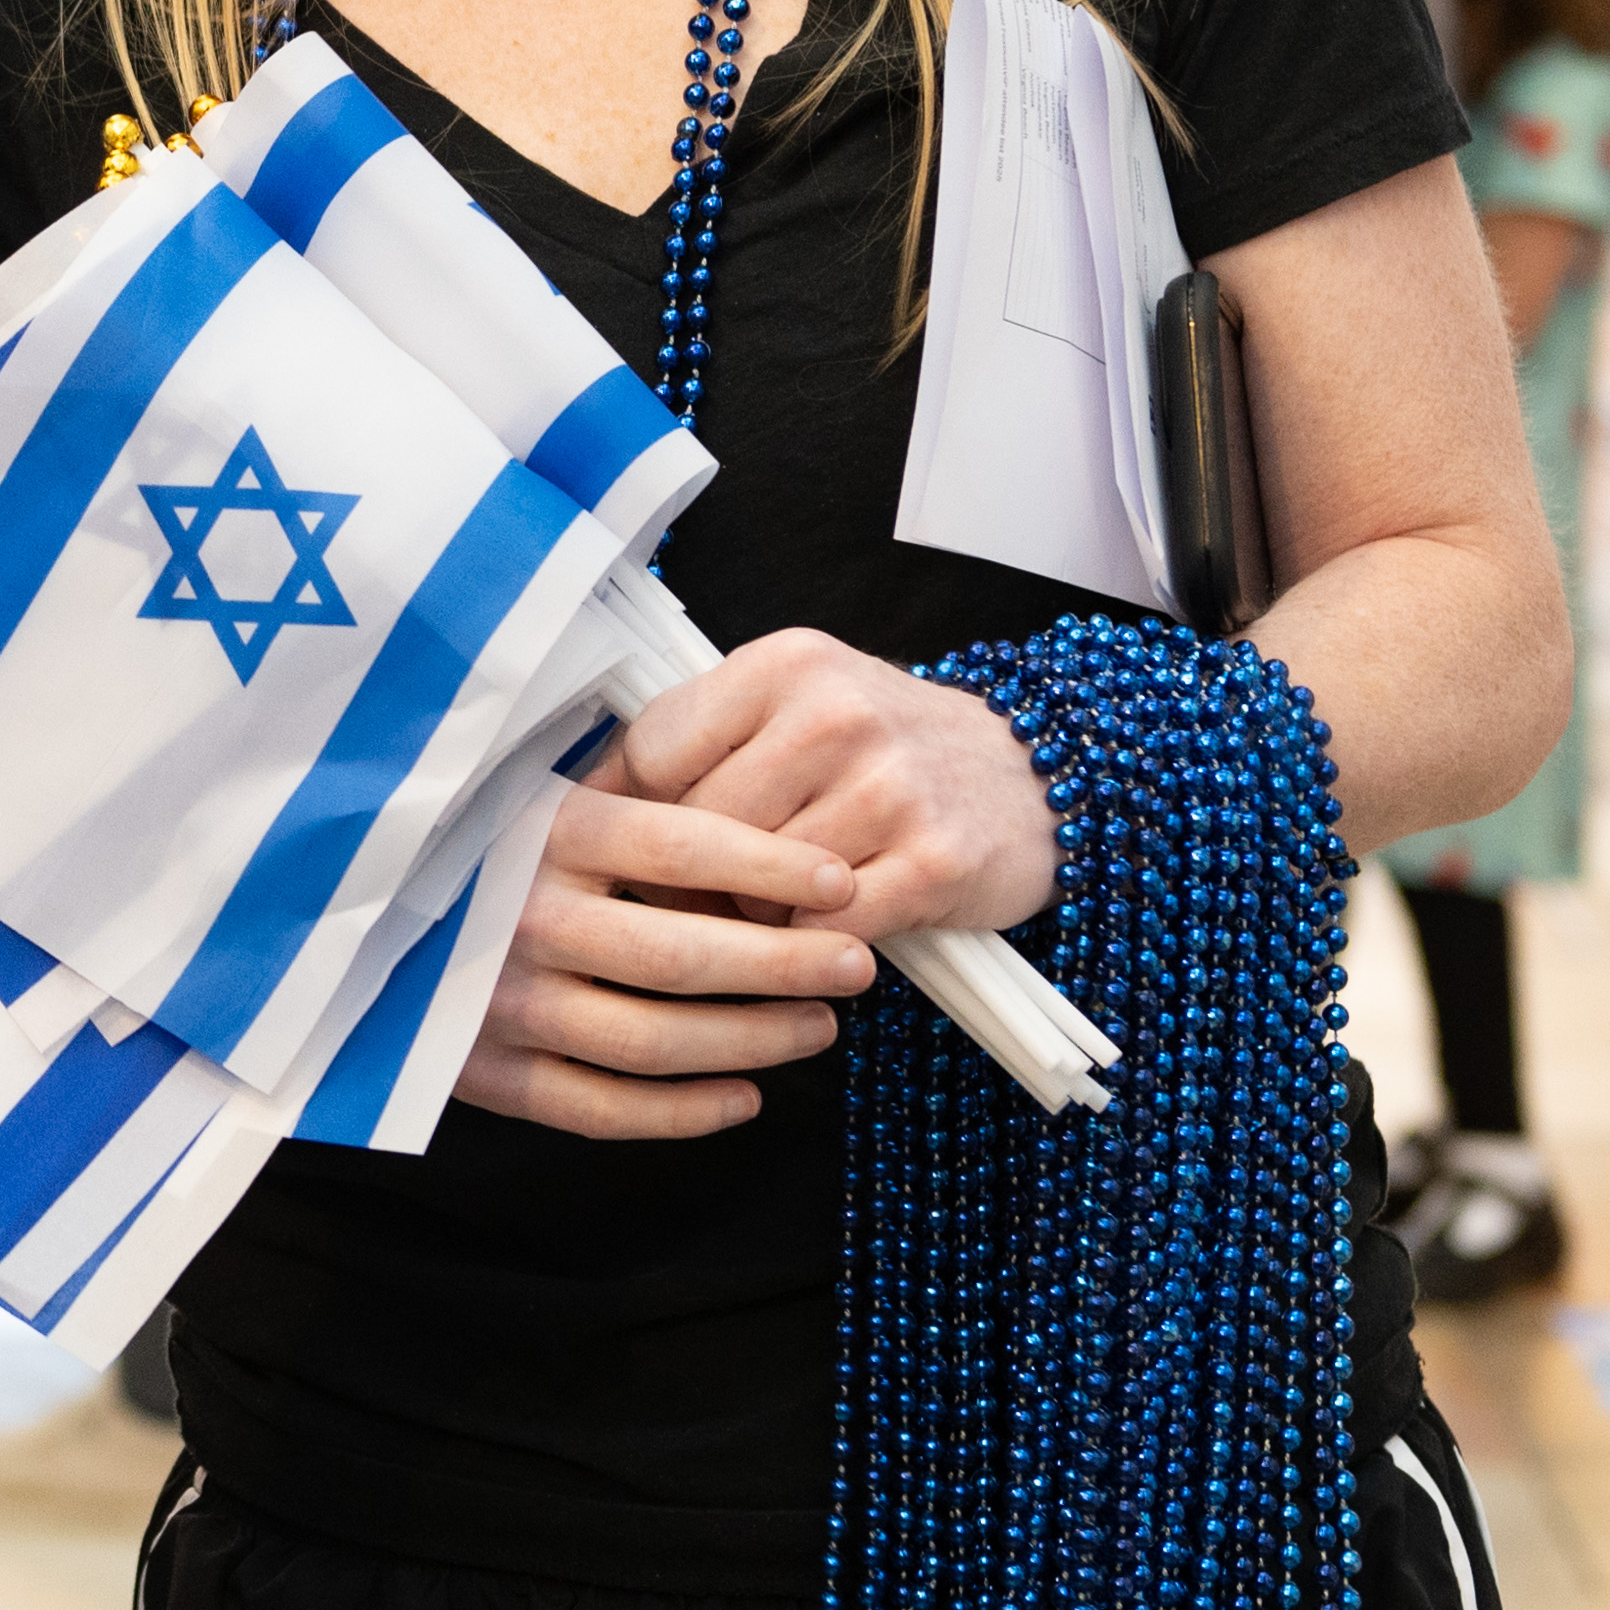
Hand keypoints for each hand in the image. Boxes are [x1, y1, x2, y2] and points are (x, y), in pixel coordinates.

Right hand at [449, 783, 873, 1140]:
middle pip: (681, 956)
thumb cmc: (471, 840)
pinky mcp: (487, 1073)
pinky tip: (745, 1099)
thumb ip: (626, 793)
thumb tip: (753, 781)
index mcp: (543, 833)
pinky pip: (600, 1110)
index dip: (773, 867)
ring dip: (751, 1042)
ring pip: (652, 1041)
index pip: (682, 847)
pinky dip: (682, 1114)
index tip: (841, 882)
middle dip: (785, 966)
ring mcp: (502, 1003)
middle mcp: (523, 918)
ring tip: (818, 1028)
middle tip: (855, 967)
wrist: (345, 912)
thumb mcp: (535, 789)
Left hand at [615, 628, 1061, 940]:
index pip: (655, 754)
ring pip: (758, 888)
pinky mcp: (932, 863)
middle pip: (700, 830)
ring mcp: (889, 788)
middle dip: (697, 879)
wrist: (1032, 776)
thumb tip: (577, 802)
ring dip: (762, 914)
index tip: (647, 847)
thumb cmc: (887, 748)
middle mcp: (836, 714)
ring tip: (791, 897)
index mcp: (785, 664)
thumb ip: (701, 738)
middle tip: (721, 891)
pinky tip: (835, 922)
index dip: (640, 817)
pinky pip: (825, 930)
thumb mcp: (797, 704)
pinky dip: (817, 944)